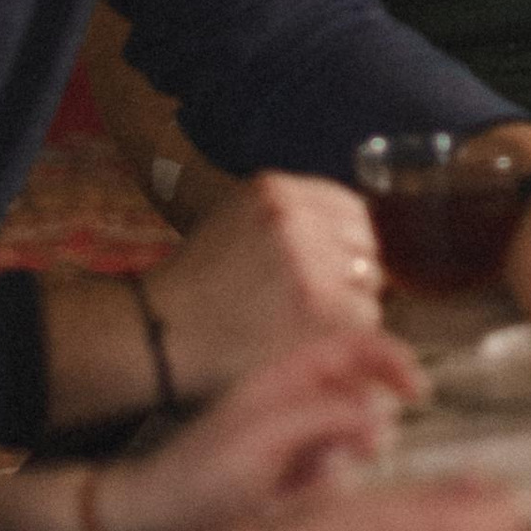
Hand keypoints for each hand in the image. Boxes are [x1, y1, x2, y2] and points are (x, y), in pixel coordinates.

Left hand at [99, 332, 422, 530]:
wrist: (153, 527)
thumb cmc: (198, 481)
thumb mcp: (264, 443)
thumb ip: (322, 419)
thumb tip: (378, 415)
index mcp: (281, 379)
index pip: (349, 345)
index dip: (389, 357)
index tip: (418, 390)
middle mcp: (289, 399)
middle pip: (355, 382)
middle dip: (379, 408)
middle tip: (383, 446)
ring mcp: (289, 435)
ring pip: (348, 424)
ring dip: (358, 444)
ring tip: (342, 474)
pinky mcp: (286, 472)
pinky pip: (331, 462)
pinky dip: (338, 474)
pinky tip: (318, 495)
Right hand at [147, 171, 386, 396]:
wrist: (159, 333)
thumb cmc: (197, 286)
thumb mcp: (237, 220)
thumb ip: (293, 215)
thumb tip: (356, 232)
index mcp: (276, 189)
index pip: (352, 207)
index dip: (348, 243)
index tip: (335, 267)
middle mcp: (295, 217)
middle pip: (366, 244)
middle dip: (352, 274)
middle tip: (318, 302)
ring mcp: (310, 261)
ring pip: (370, 282)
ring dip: (350, 306)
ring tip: (306, 322)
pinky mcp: (320, 307)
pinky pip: (366, 318)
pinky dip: (346, 335)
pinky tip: (308, 340)